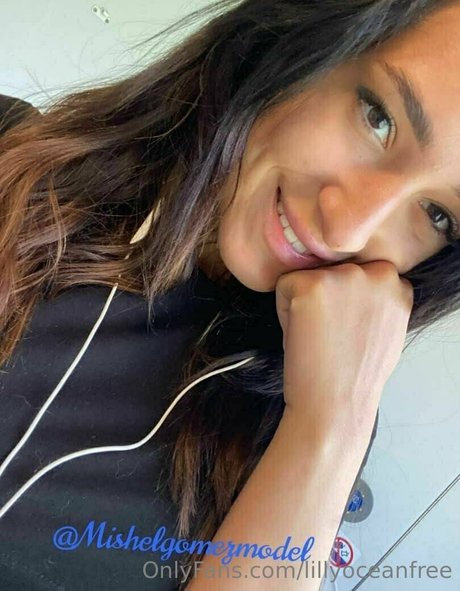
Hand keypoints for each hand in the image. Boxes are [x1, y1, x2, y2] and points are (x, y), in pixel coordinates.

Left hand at [275, 261, 413, 440]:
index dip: (346, 302)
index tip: (348, 329)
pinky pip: (285, 285)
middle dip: (327, 297)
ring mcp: (345, 276)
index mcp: (397, 284)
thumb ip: (379, 298)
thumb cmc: (356, 374)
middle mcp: (377, 273)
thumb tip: (360, 281)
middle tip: (333, 334)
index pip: (360, 273)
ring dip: (306, 302)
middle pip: (334, 269)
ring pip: (309, 276)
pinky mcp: (312, 283)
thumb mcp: (387, 329)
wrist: (336, 403)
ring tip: (320, 335)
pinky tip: (304, 334)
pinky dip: (285, 309)